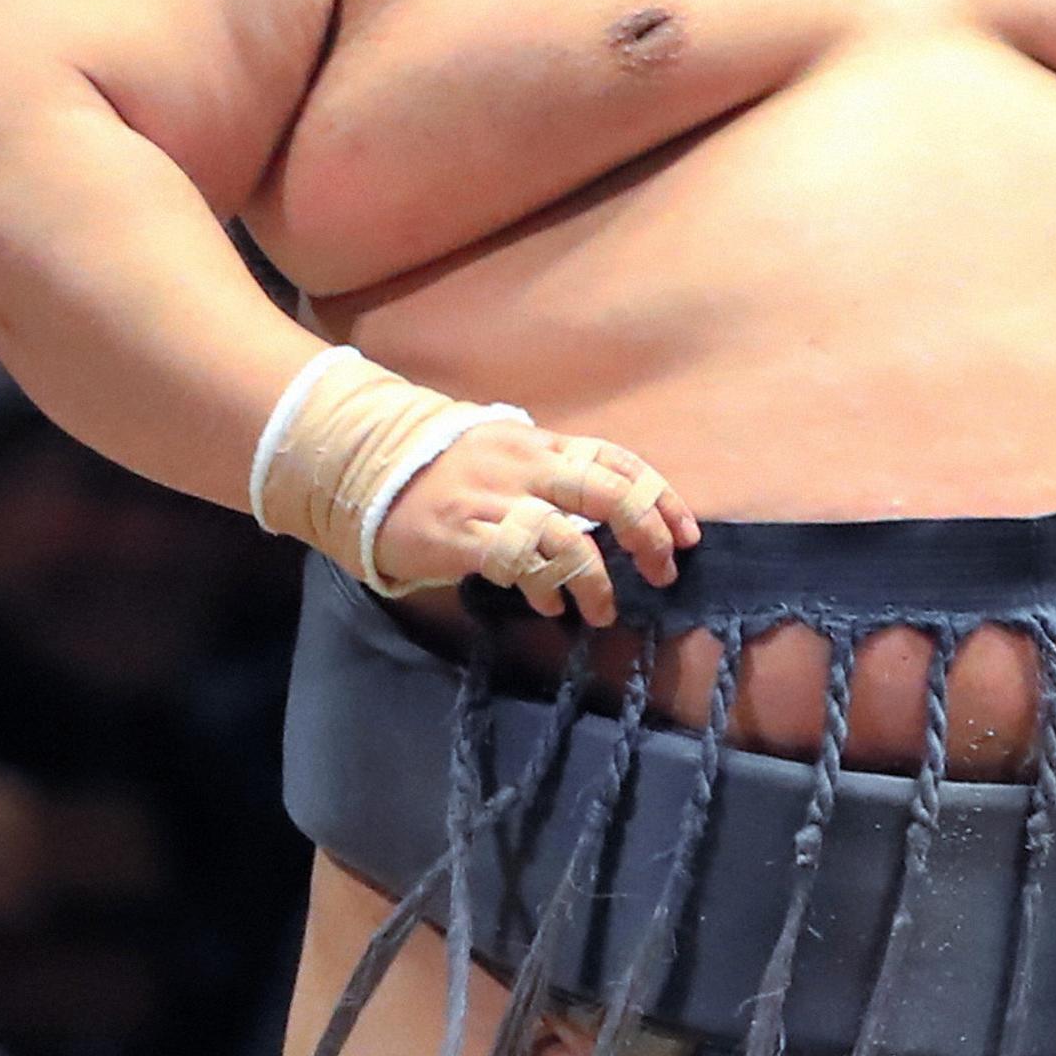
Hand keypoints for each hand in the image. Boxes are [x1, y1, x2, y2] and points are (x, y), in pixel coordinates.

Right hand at [370, 422, 699, 626]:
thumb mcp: (506, 456)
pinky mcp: (463, 534)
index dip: (660, 496)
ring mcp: (494, 499)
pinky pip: (522, 563)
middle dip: (647, 533)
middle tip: (661, 572)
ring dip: (597, 581)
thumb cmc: (445, 470)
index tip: (687, 535)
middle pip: (608, 492)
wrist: (368, 466)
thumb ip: (553, 474)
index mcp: (542, 444)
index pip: (618, 460)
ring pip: (570, 536)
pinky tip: (552, 607)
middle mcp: (526, 465)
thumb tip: (610, 512)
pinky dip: (548, 589)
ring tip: (602, 611)